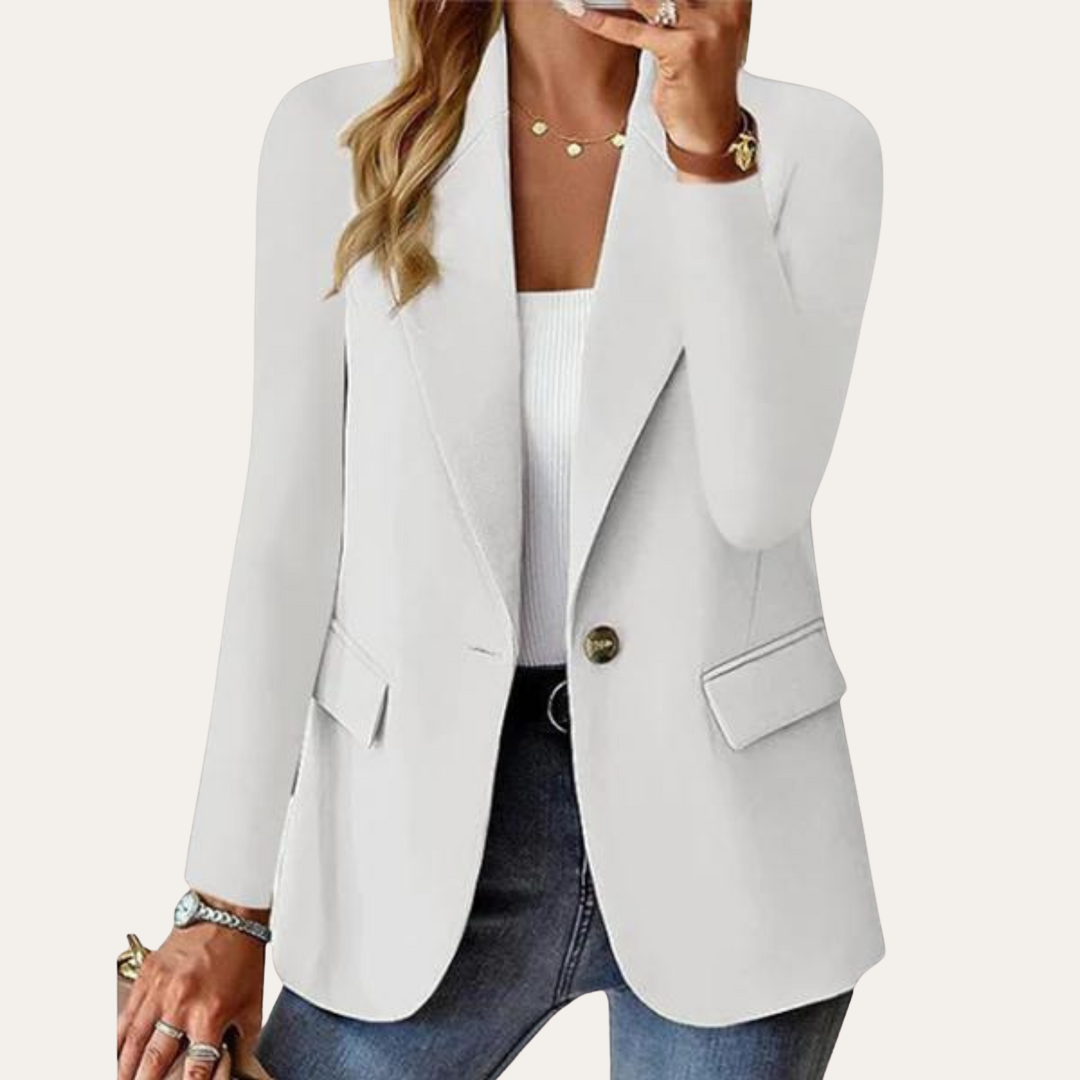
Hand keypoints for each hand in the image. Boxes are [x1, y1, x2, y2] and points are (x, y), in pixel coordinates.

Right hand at [116, 918, 265, 1079]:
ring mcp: (160, 991)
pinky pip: (126, 1015)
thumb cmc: (241, 955)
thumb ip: (243, 1037)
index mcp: (210, 1014)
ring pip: (134, 1041)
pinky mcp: (147, 976)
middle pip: (155, 1060)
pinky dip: (119, 1038)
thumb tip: (237, 1062)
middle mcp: (181, 1005)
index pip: (195, 1067)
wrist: (228, 914)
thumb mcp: (253, 1002)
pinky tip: (116, 1052)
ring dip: (125, 1068)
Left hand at [562, 0, 750, 157]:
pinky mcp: (683, 50)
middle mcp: (723, 8)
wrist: (711, 131)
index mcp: (732, 2)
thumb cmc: (702, 88)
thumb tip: (644, 1)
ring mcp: (705, 28)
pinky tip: (581, 13)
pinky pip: (634, 30)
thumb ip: (685, 11)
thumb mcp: (702, 38)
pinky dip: (603, 22)